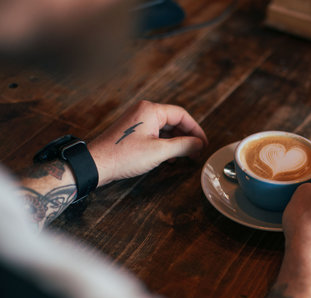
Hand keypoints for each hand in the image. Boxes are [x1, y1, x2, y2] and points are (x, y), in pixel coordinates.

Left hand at [88, 100, 207, 186]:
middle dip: (187, 137)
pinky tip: (169, 158)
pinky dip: (165, 145)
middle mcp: (144, 112)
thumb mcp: (159, 152)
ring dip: (177, 143)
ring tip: (186, 156)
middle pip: (174, 121)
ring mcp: (137, 121)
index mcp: (151, 110)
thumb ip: (183, 146)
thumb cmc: (124, 156)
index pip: (182, 115)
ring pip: (165, 129)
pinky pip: (155, 134)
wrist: (96, 164)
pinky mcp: (132, 132)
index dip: (196, 130)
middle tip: (196, 152)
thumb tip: (199, 144)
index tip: (204, 144)